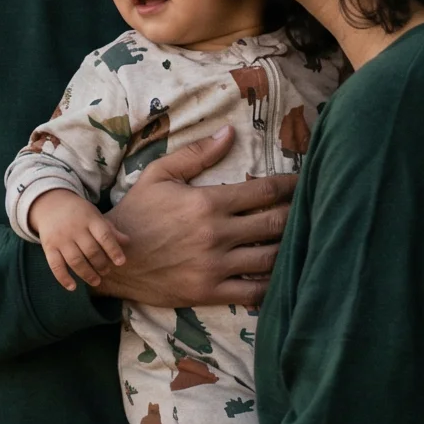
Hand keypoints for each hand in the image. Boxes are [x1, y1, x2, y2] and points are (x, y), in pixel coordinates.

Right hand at [29, 190, 126, 291]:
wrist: (50, 205)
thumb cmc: (79, 213)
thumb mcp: (95, 215)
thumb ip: (110, 230)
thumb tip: (127, 242)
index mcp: (89, 219)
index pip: (104, 236)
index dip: (113, 250)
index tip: (121, 262)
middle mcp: (74, 228)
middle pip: (91, 251)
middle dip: (101, 264)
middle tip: (106, 271)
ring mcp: (60, 238)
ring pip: (75, 260)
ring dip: (87, 274)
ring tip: (96, 281)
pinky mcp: (48, 247)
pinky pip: (55, 265)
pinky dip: (63, 278)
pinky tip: (73, 287)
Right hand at [95, 127, 296, 307]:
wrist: (110, 258)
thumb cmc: (137, 213)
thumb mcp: (159, 175)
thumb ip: (196, 154)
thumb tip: (230, 132)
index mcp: (208, 202)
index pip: (264, 190)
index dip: (291, 185)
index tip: (305, 183)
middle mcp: (216, 234)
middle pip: (275, 223)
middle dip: (299, 215)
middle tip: (313, 210)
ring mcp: (214, 265)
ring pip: (270, 258)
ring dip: (290, 248)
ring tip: (303, 242)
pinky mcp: (209, 291)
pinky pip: (253, 291)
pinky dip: (273, 284)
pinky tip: (281, 275)